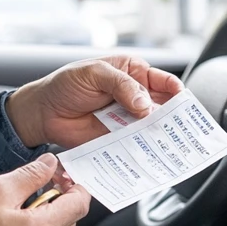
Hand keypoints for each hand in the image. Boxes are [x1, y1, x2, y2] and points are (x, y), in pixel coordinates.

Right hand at [0, 154, 90, 225]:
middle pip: (68, 224)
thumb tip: (50, 164)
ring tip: (13, 205)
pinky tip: (3, 225)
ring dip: (42, 219)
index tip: (61, 175)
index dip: (75, 186)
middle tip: (36, 186)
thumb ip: (30, 175)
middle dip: (59, 202)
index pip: (79, 206)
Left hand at [5, 55, 182, 148]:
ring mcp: (128, 118)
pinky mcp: (119, 138)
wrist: (43, 112)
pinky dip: (146, 148)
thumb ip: (121, 85)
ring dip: (162, 134)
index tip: (182, 103)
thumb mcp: (93, 74)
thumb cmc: (66, 85)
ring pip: (153, 126)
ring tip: (173, 144)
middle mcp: (135, 95)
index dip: (175, 91)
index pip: (162, 80)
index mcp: (132, 72)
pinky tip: (153, 153)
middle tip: (183, 127)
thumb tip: (145, 104)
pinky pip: (138, 143)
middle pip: (163, 105)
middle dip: (174, 116)